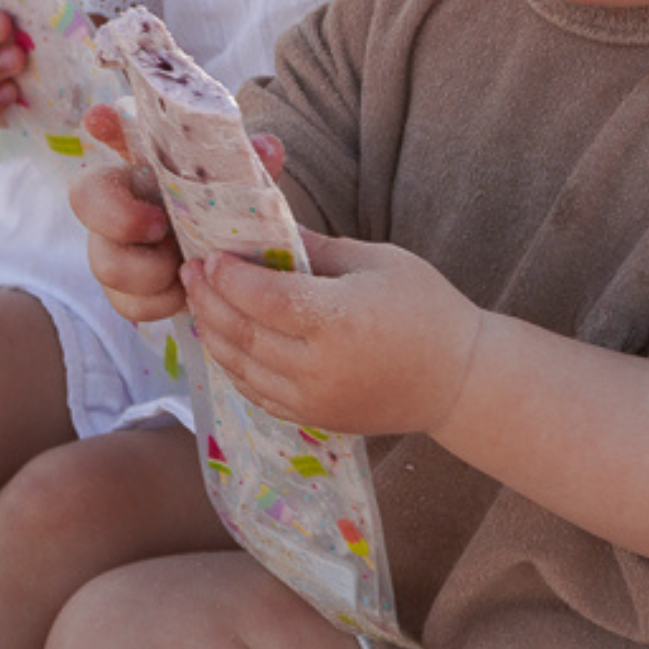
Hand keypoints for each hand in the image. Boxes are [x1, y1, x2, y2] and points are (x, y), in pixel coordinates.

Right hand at [71, 105, 293, 322]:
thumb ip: (249, 167)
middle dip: (119, 217)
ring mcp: (113, 248)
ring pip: (106, 263)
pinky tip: (185, 292)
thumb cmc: (224, 212)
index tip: (99, 119)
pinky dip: (162, 301)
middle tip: (160, 225)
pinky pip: (129, 302)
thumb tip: (268, 148)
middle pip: (86, 198)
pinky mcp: (124, 291)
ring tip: (185, 267)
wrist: (230, 263)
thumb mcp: (238, 187)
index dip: (103, 126)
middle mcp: (118, 202)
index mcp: (145, 166)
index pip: (113, 133)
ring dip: (151, 270)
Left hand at [181, 230, 483, 435]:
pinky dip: (233, 365)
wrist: (457, 382)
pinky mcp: (313, 418)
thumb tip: (265, 230)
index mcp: (340, 320)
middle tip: (191, 272)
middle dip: (209, 299)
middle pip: (243, 332)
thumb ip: (317, 248)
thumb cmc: (426, 309)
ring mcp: (314, 399)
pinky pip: (256, 392)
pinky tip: (224, 339)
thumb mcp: (378, 261)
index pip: (264, 298)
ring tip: (199, 302)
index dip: (230, 277)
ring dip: (212, 332)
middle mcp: (321, 366)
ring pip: (241, 366)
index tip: (211, 255)